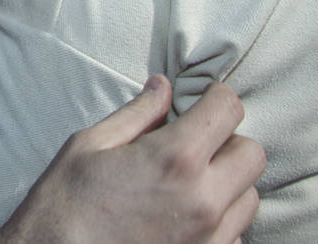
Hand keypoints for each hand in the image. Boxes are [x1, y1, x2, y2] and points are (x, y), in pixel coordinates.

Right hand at [0, 77, 262, 243]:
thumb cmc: (65, 205)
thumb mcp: (90, 145)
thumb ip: (137, 115)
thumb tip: (162, 88)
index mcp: (175, 158)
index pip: (228, 110)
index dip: (217, 97)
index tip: (204, 100)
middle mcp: (204, 199)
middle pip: (252, 154)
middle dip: (228, 141)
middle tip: (196, 143)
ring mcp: (210, 238)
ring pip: (249, 198)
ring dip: (228, 184)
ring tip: (191, 183)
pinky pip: (235, 235)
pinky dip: (220, 221)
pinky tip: (186, 217)